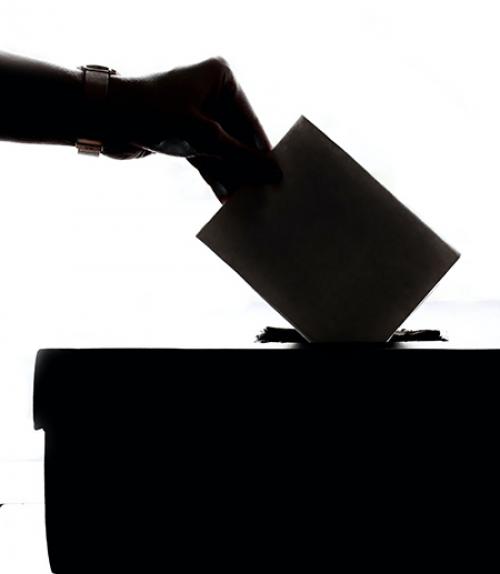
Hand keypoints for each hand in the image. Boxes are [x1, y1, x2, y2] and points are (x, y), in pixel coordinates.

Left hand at [106, 57, 281, 200]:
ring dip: (231, 175)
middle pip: (238, 138)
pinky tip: (225, 196)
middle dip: (246, 167)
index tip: (278, 176)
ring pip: (223, 151)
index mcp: (220, 79)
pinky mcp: (184, 135)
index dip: (263, 151)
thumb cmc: (153, 113)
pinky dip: (214, 176)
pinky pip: (207, 158)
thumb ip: (240, 157)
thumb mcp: (203, 137)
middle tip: (263, 193)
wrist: (104, 119)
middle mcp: (211, 94)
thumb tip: (273, 173)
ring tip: (246, 200)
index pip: (251, 120)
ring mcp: (197, 116)